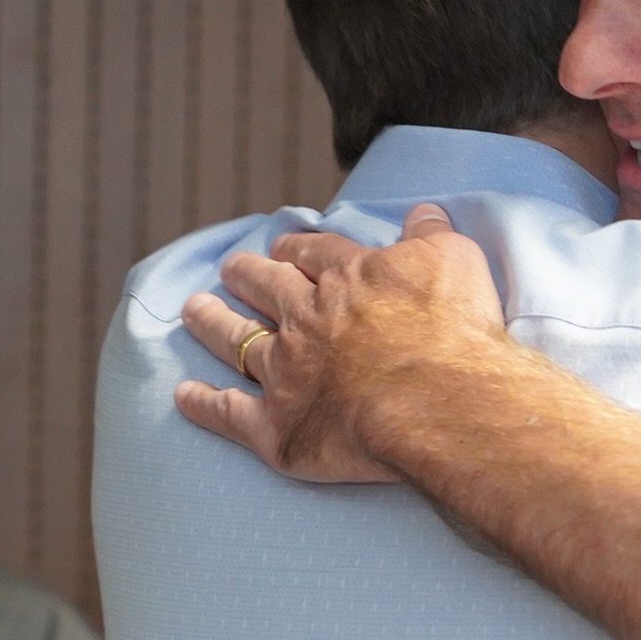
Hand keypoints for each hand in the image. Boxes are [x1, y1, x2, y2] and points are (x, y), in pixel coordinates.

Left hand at [173, 202, 506, 483]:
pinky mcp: (278, 427)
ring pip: (237, 341)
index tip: (284, 248)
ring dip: (212, 323)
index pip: (313, 254)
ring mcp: (286, 374)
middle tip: (232, 269)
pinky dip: (204, 404)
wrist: (439, 406)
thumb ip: (431, 234)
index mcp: (346, 278)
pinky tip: (185, 396)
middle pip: (265, 288)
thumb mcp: (456, 261)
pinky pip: (229, 413)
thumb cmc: (454, 333)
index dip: (296, 249)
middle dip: (246, 275)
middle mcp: (306, 320)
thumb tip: (423, 211)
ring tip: (194, 310)